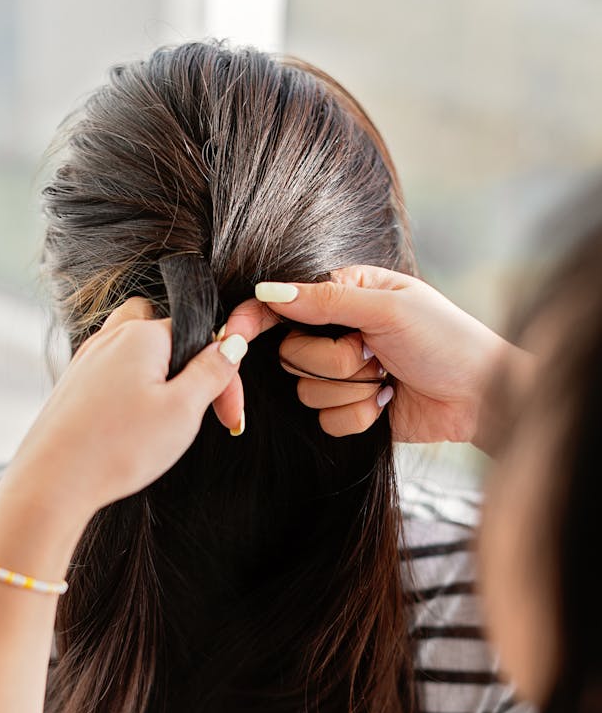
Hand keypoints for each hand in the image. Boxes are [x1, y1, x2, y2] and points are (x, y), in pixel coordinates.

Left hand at [0, 299, 246, 532]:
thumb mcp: (183, 410)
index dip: (221, 375)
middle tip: (198, 413)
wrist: (51, 483)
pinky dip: (132, 395)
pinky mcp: (73, 386)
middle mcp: (110, 338)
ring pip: (139, 357)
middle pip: (167, 338)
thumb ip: (211, 371)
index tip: (228, 413)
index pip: (198, 336)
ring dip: (160, 383)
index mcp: (141, 334)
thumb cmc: (117, 448)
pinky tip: (132, 429)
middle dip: (190, 371)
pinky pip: (114, 376)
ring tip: (165, 423)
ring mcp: (87, 360)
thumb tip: (231, 343)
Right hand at [224, 267, 511, 447]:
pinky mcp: (351, 410)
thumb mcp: (387, 309)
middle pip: (288, 353)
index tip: (232, 337)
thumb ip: (326, 300)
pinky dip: (359, 417)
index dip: (252, 321)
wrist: (480, 397)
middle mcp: (338, 332)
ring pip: (305, 391)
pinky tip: (388, 403)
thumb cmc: (445, 341)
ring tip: (387, 378)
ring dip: (349, 391)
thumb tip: (269, 291)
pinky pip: (325, 421)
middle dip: (329, 362)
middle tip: (372, 354)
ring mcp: (343, 374)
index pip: (282, 304)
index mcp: (344, 293)